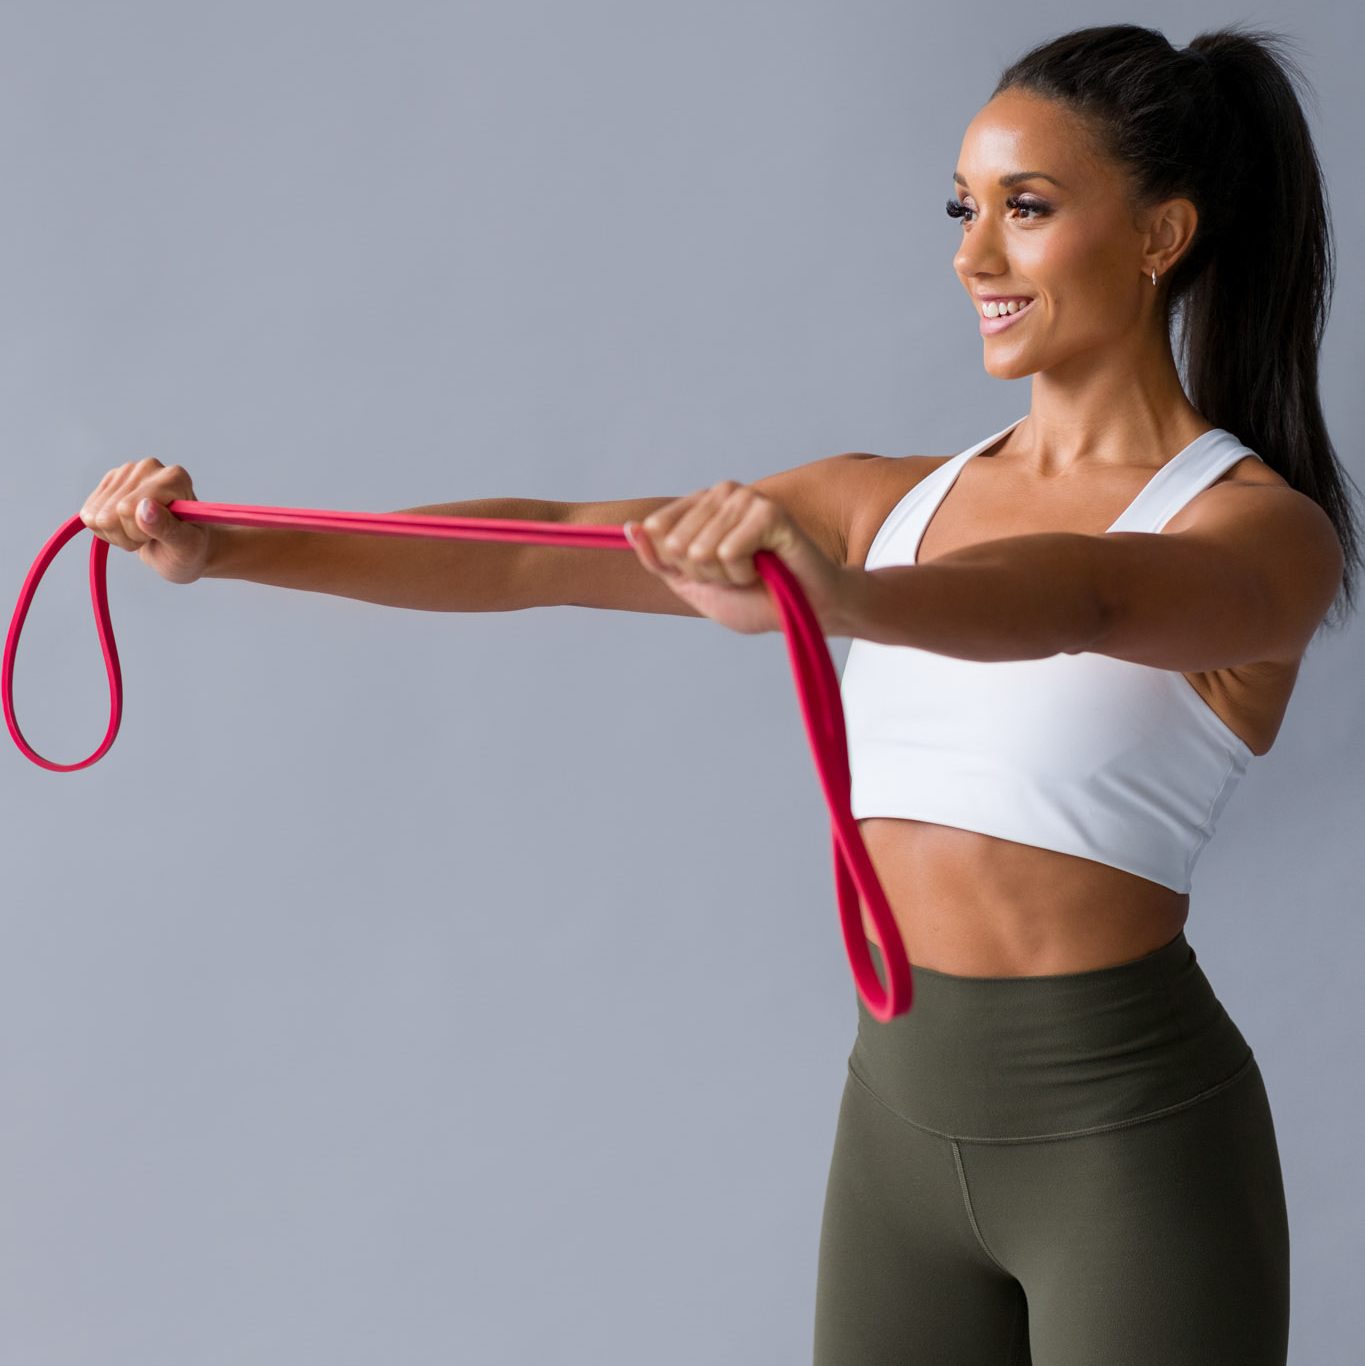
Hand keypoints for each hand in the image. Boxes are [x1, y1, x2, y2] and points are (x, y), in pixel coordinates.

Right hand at [79, 458, 211, 584]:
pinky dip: (105, 532)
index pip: (127, 508)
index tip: (162, 534)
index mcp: (173, 477)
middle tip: (152, 536)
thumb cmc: (189, 548)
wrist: (181, 548)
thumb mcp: (185, 545)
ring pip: (95, 516)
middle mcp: (148, 467)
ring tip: (143, 533)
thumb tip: (144, 507)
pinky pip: (88, 515)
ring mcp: (126, 472)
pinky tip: (127, 528)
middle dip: (128, 535)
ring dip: (117, 535)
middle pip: (109, 514)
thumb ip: (167, 527)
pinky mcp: (109, 482)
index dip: (139, 531)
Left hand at [623, 480, 855, 635]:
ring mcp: (746, 499)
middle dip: (705, 574)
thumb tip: (631, 529)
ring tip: (754, 571)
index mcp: (702, 504)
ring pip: (702, 551)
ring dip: (727, 576)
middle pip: (677, 544)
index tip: (710, 572)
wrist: (802, 612)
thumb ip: (660, 559)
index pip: (656, 531)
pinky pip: (729, 553)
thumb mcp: (694, 584)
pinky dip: (745, 573)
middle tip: (737, 574)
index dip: (679, 565)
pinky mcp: (768, 512)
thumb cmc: (754, 597)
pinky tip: (766, 567)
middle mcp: (722, 493)